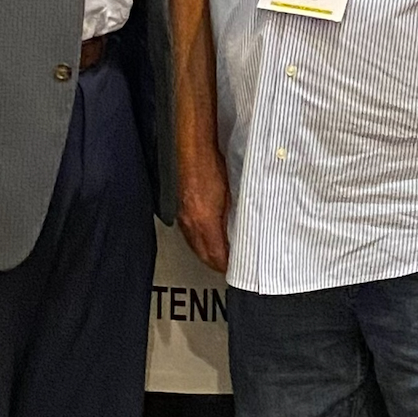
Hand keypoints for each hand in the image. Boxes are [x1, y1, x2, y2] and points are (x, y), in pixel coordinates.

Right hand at [178, 150, 230, 274]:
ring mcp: (183, 217)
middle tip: (228, 267)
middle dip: (216, 263)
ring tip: (219, 257)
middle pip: (203, 254)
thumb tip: (238, 231)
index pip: (216, 254)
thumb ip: (232, 216)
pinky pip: (188, 234)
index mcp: (205, 220)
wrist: (191, 149)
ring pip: (195, 246)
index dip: (226, 264)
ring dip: (207, 254)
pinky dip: (198, 242)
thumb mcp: (230, 194)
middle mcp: (191, 222)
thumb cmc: (211, 166)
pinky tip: (206, 239)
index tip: (236, 268)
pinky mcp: (179, 210)